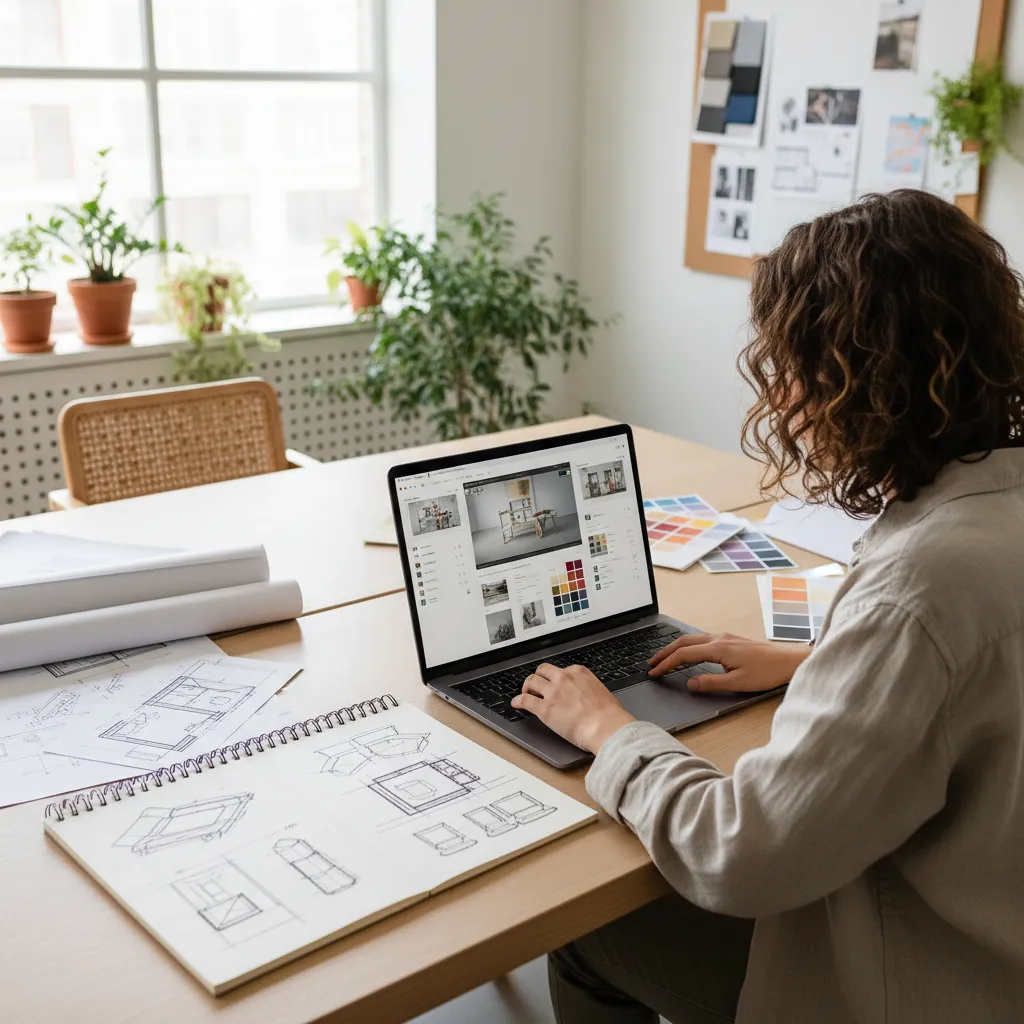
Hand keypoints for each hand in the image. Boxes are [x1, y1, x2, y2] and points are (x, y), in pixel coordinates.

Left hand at [511, 663, 635, 753]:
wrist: (605, 726)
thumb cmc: (608, 714)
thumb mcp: (599, 690)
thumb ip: (586, 688)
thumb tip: (584, 694)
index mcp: (578, 672)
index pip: (560, 670)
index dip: (554, 678)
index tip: (553, 684)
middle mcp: (563, 678)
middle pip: (542, 671)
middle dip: (538, 677)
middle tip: (536, 686)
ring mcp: (552, 693)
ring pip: (531, 681)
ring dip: (527, 687)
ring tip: (525, 693)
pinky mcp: (544, 709)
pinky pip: (525, 701)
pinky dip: (518, 701)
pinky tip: (516, 703)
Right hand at [648, 632, 810, 691]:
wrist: (789, 660)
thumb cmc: (767, 672)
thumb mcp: (737, 683)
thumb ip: (711, 683)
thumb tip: (690, 683)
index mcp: (718, 648)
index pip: (683, 654)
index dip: (666, 663)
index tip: (654, 672)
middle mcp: (719, 639)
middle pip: (683, 642)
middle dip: (664, 652)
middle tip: (650, 663)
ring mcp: (725, 637)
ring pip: (692, 639)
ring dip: (675, 647)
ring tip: (663, 657)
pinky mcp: (730, 640)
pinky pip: (701, 639)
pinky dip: (687, 645)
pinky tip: (687, 651)